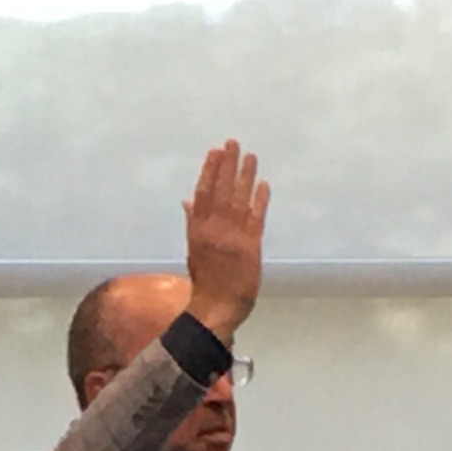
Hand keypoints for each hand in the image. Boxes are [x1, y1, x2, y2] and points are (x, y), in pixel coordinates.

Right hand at [182, 140, 268, 340]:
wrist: (217, 307)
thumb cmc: (205, 280)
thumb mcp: (193, 249)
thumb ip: (193, 222)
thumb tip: (188, 200)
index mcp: (198, 230)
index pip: (203, 194)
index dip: (209, 171)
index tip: (215, 152)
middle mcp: (215, 230)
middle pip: (221, 191)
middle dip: (227, 165)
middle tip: (233, 143)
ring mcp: (233, 237)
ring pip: (238, 200)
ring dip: (245, 176)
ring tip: (250, 156)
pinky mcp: (251, 247)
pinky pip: (256, 219)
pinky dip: (260, 201)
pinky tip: (264, 184)